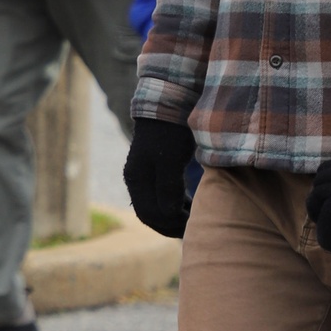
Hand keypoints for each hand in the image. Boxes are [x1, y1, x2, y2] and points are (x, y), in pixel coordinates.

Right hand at [125, 118, 195, 236]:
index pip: (150, 215)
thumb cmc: (171, 131)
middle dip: (171, 225)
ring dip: (172, 217)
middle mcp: (135, 180)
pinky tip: (188, 204)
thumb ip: (168, 188)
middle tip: (195, 227)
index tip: (195, 225)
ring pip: (154, 207)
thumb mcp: (170, 160)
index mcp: (136, 179)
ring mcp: (142, 174)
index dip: (171, 225)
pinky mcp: (153, 169)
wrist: (169, 103)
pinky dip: (172, 206)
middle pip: (149, 215)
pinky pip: (158, 197)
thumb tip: (170, 214)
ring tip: (194, 217)